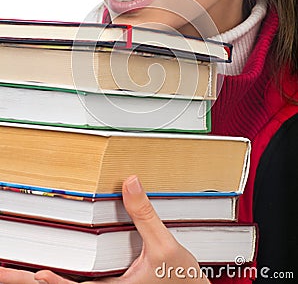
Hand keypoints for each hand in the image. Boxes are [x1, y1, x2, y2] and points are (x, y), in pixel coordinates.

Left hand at [0, 175, 209, 283]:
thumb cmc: (183, 281)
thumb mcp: (165, 245)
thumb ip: (145, 215)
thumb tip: (130, 183)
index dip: (45, 281)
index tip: (24, 271)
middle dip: (28, 281)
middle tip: (4, 271)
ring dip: (40, 281)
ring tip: (19, 272)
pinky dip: (60, 280)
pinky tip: (51, 274)